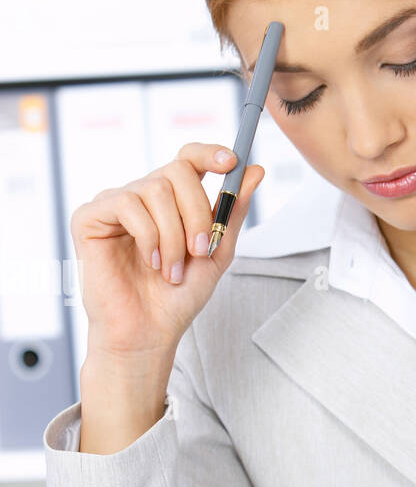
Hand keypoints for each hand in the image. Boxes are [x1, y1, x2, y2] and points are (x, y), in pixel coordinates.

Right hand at [70, 142, 264, 360]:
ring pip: (155, 188)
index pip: (187, 159)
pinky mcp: (89, 217)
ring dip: (173, 234)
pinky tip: (150, 262)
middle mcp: (141, 196)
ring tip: (171, 269)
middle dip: (197, 212)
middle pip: (177, 170)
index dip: (209, 153)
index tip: (230, 161)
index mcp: (171, 202)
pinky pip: (127, 203)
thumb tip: (255, 170)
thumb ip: (231, 212)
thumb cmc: (178, 298)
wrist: (148, 333)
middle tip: (200, 250)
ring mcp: (114, 204)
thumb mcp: (216, 252)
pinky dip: (148, 236)